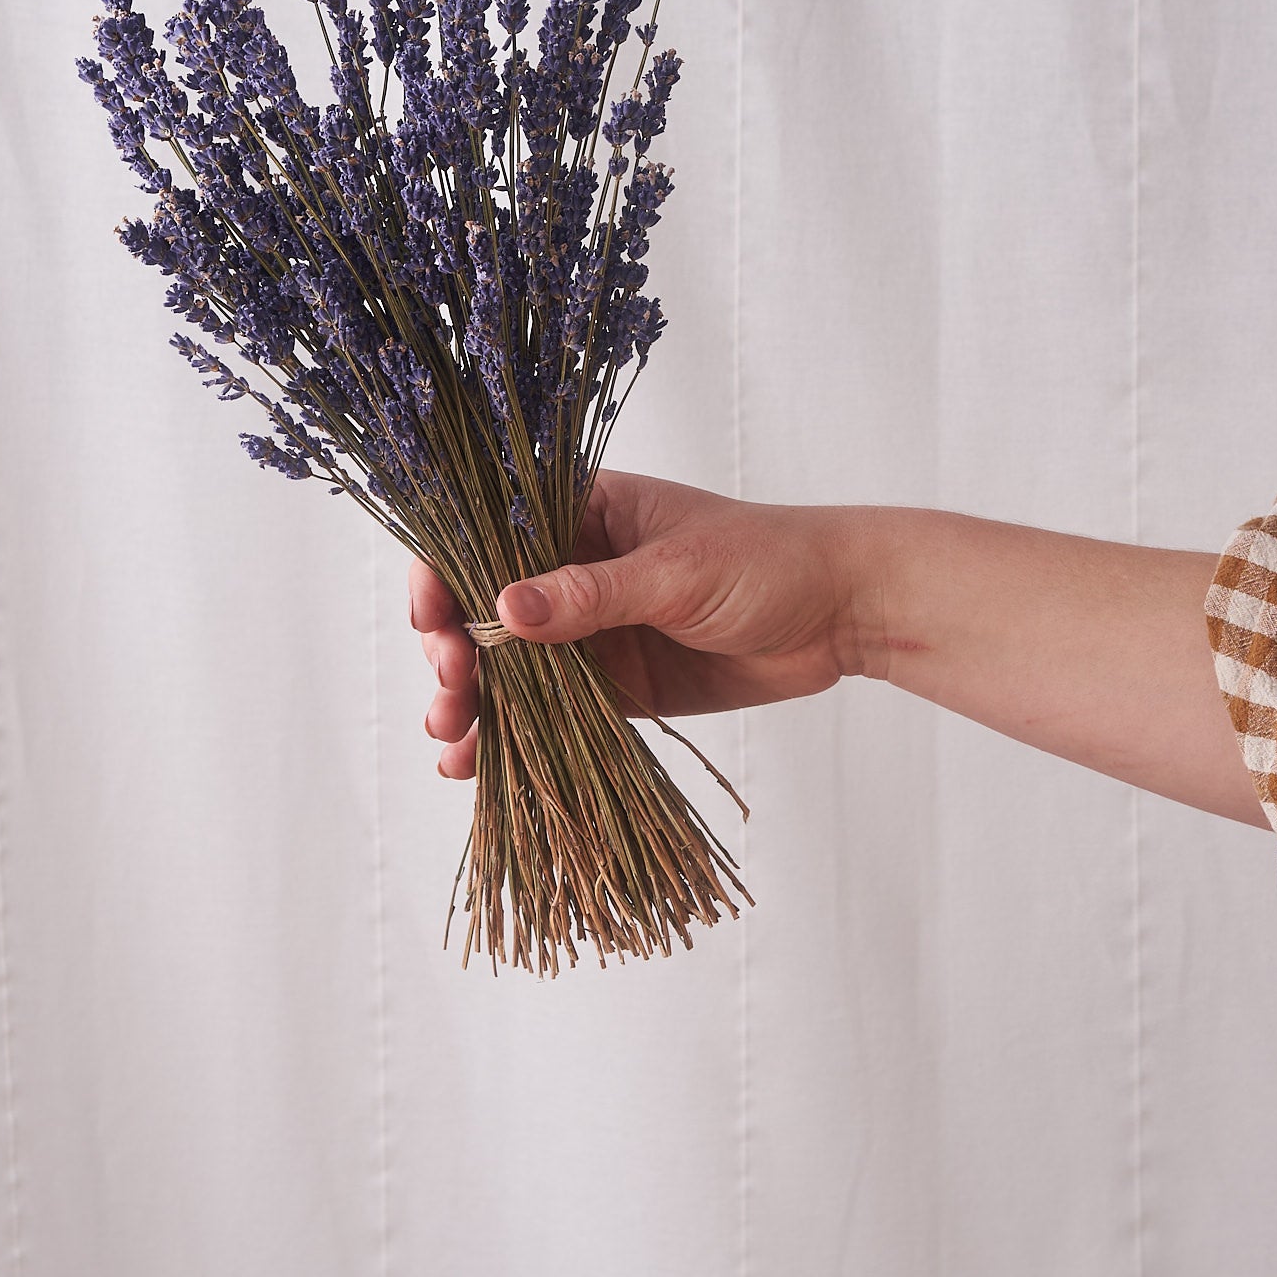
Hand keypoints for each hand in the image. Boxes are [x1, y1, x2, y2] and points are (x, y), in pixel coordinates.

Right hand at [414, 469, 855, 778]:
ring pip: (506, 667)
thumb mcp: (676, 571)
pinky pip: (546, 711)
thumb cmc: (767, 559)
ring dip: (469, 701)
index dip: (446, 572)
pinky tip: (472, 766)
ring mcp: (589, 629)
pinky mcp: (613, 684)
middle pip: (482, 607)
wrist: (843, 613)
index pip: (487, 533)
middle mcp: (571, 567)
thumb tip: (503, 611)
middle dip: (452, 651)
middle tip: (451, 689)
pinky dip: (508, 738)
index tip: (433, 618)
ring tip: (450, 739)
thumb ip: (591, 594)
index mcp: (581, 511)